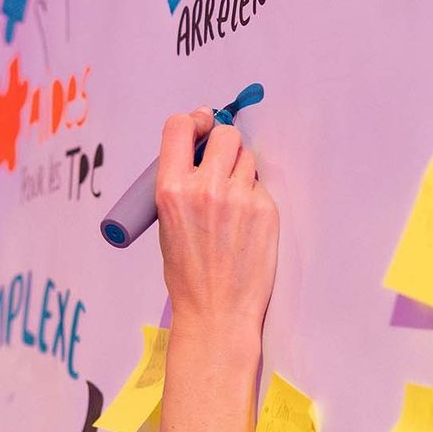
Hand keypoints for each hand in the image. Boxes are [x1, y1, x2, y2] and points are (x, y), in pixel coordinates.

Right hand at [154, 108, 278, 431]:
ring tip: (231, 200)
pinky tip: (244, 223)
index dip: (193, 120)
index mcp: (170, 189)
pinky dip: (254, 196)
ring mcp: (238, 198)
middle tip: (220, 160)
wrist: (215, 311)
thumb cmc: (187, 271)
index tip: (200, 123)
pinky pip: (260, 186)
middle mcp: (204, 187)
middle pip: (224, 133)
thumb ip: (180, 183)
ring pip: (247, 157)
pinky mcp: (265, 210)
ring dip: (240, 169)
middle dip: (223, 141)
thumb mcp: (166, 222)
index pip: (179, 126)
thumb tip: (199, 151)